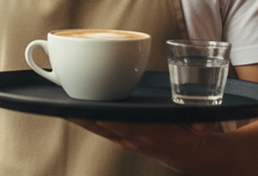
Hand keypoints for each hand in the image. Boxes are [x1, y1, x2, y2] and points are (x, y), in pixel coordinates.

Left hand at [67, 119, 217, 172]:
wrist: (188, 155)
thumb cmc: (191, 133)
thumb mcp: (199, 127)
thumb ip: (201, 123)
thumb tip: (203, 124)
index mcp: (149, 133)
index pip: (123, 124)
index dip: (105, 119)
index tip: (88, 110)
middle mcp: (132, 137)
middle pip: (101, 125)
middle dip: (80, 115)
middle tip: (59, 102)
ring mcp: (124, 138)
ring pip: (95, 127)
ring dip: (76, 117)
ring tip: (55, 104)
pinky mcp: (120, 137)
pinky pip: (97, 128)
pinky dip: (83, 120)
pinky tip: (68, 110)